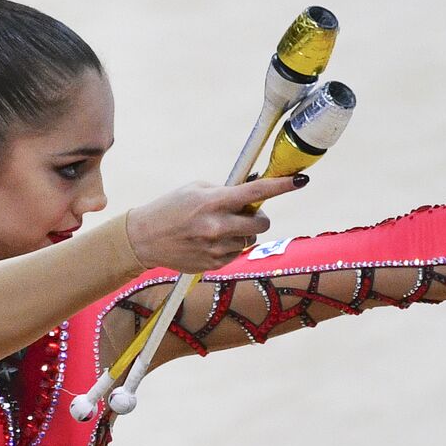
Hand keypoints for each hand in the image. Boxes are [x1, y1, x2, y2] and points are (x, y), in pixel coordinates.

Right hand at [126, 175, 305, 271]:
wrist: (144, 238)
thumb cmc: (170, 208)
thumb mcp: (195, 190)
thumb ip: (225, 191)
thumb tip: (254, 190)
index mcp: (213, 201)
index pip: (255, 192)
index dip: (281, 186)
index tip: (300, 181)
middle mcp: (217, 226)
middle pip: (261, 224)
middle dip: (259, 218)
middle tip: (247, 215)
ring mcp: (216, 248)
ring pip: (250, 241)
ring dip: (242, 234)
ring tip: (218, 229)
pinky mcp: (214, 264)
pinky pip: (237, 254)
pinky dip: (231, 247)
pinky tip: (211, 242)